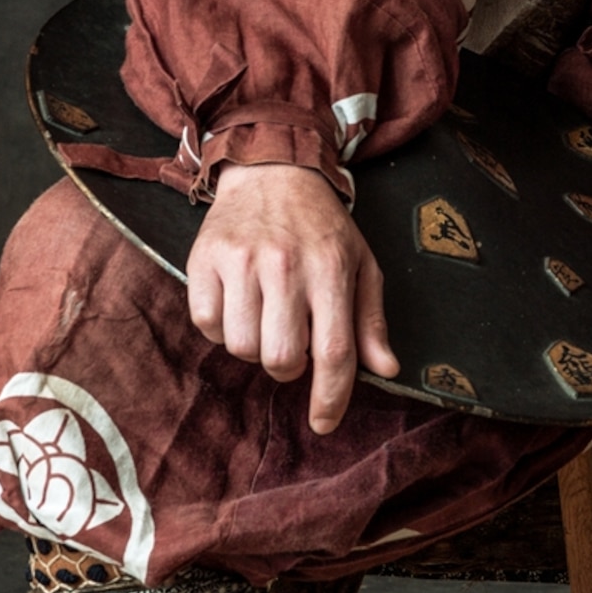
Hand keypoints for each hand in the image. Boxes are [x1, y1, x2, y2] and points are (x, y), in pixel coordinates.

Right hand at [186, 164, 396, 434]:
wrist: (272, 169)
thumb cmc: (322, 226)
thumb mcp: (361, 263)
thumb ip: (370, 319)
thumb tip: (387, 369)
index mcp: (331, 270)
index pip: (334, 353)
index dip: (330, 398)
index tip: (324, 423)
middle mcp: (286, 266)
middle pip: (282, 359)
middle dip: (288, 367)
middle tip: (292, 342)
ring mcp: (242, 262)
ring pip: (241, 347)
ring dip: (254, 347)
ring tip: (264, 318)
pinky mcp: (204, 260)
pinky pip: (207, 324)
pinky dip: (221, 328)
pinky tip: (237, 304)